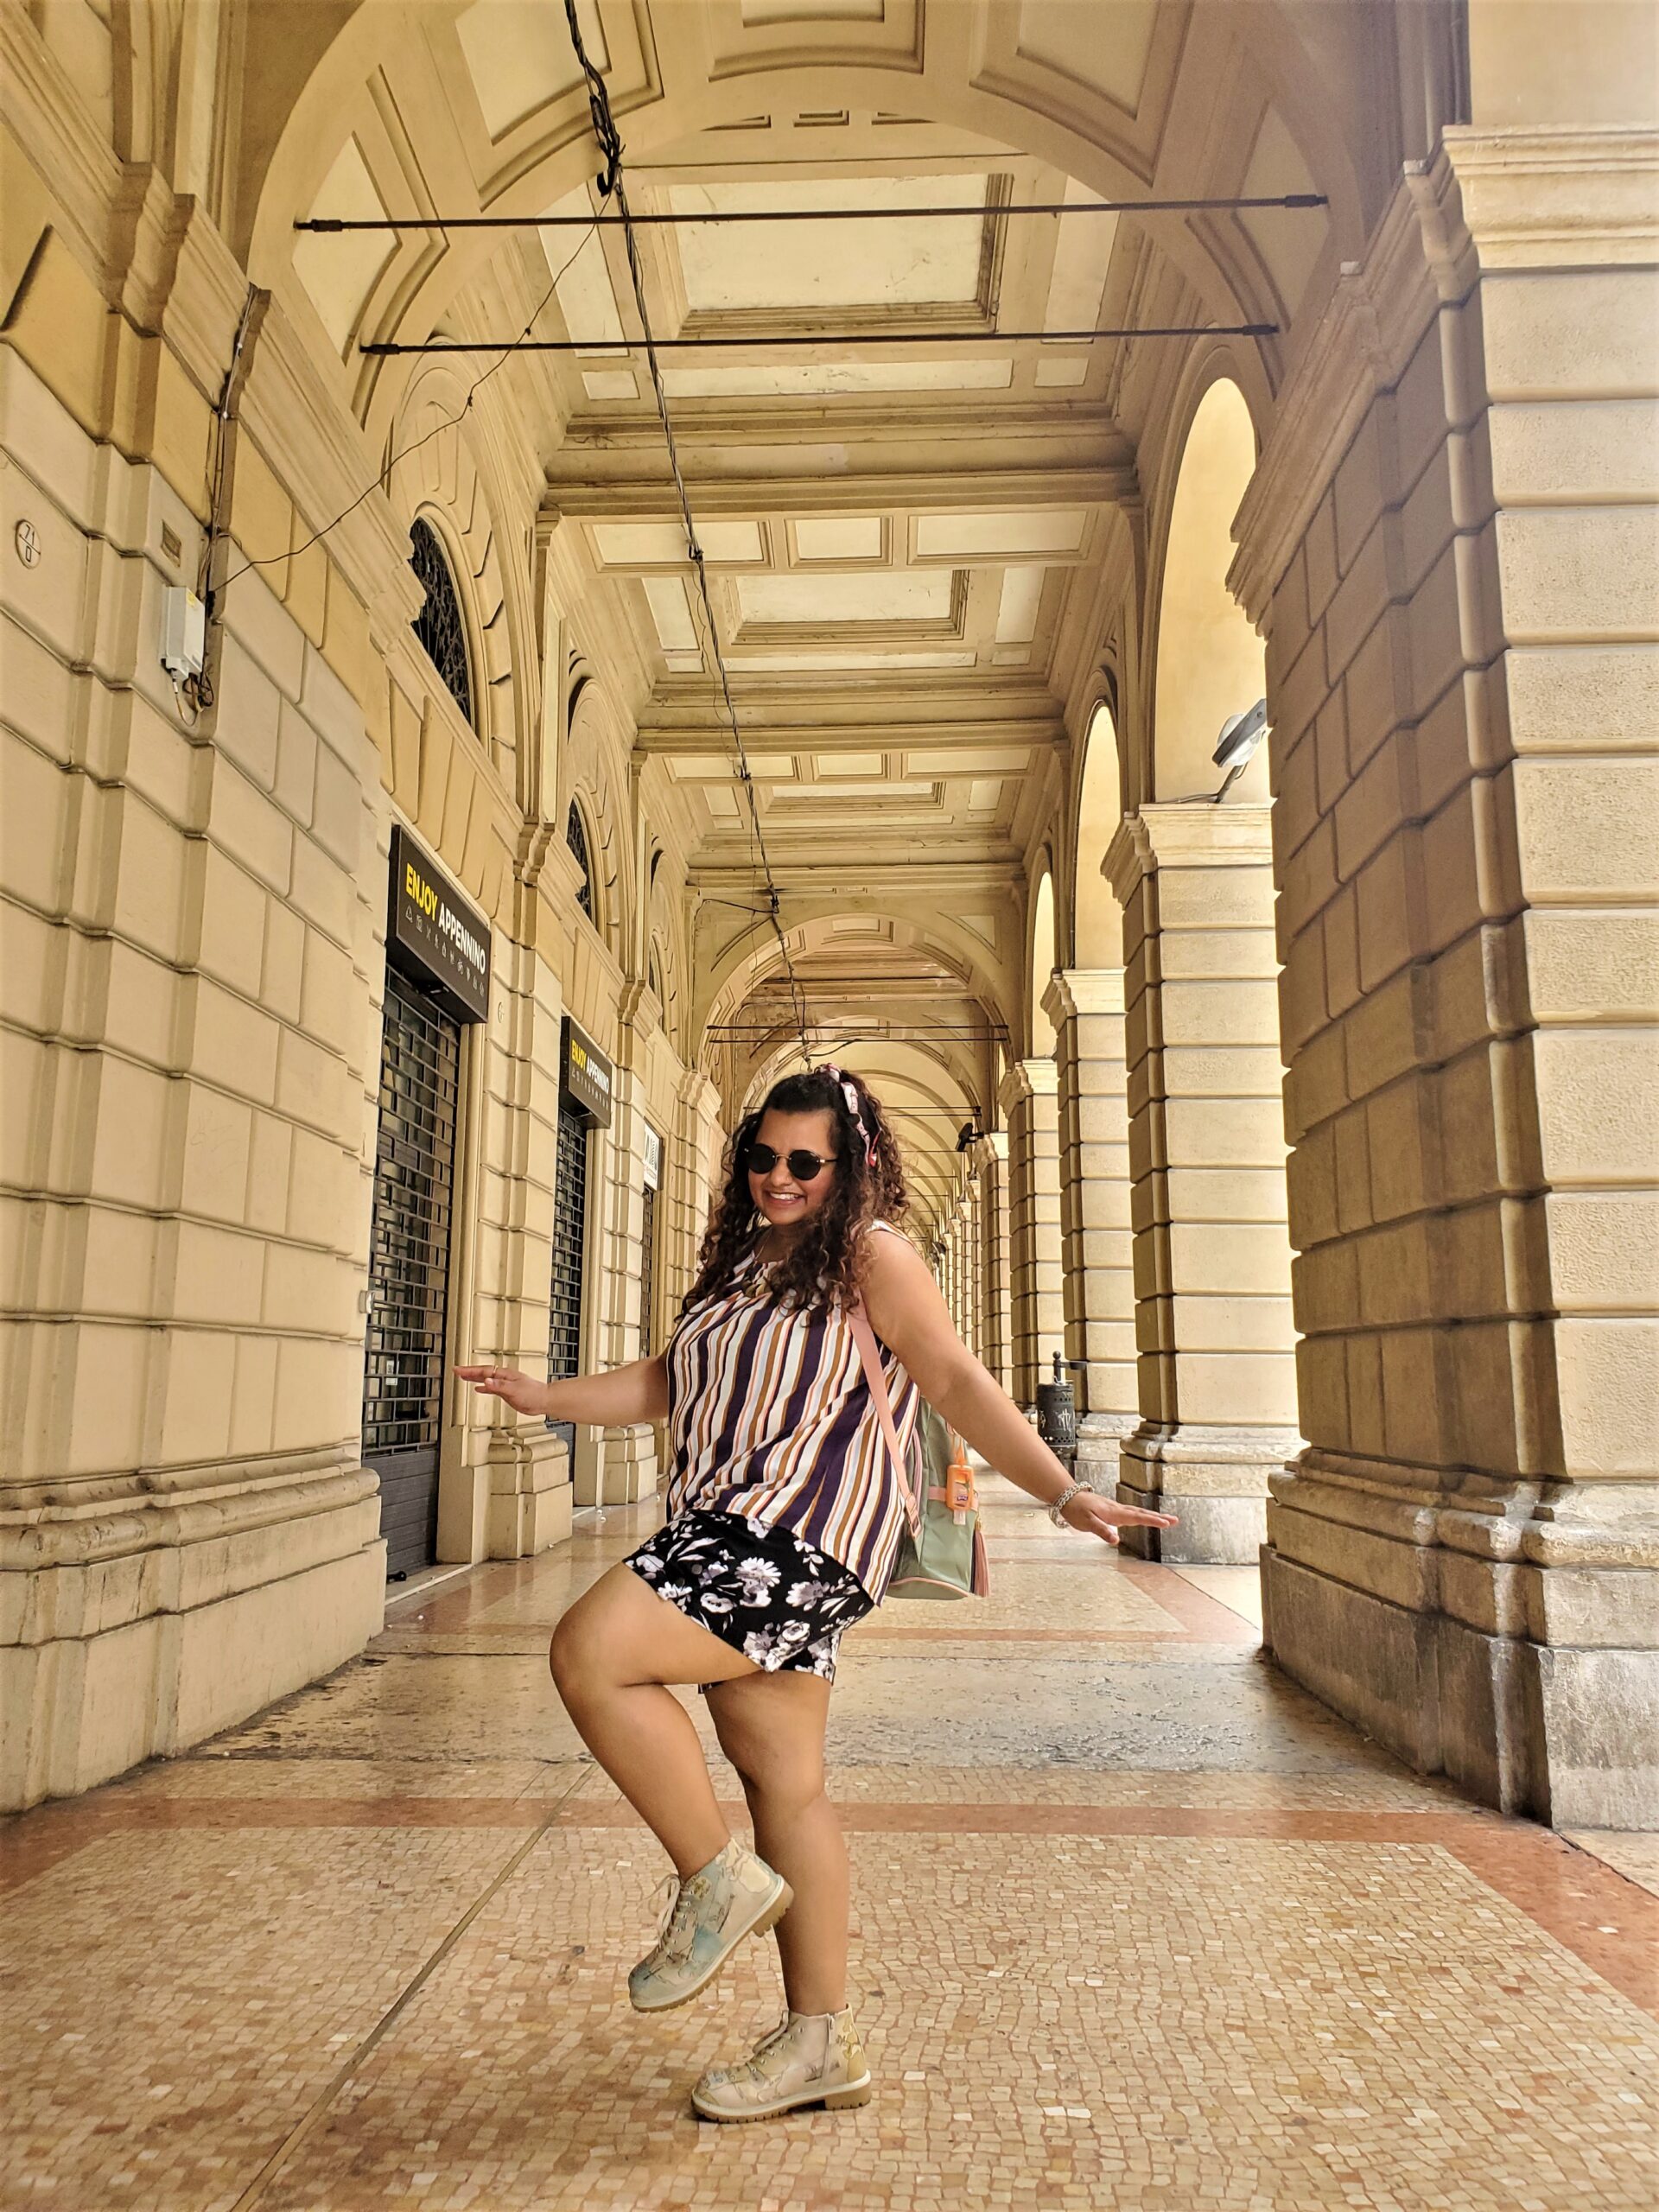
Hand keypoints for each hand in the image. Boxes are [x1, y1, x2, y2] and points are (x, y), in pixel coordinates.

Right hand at [454, 1364, 547, 1416]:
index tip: (458, 1370)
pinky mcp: (507, 1392)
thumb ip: (499, 1386)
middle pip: (482, 1373)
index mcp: (504, 1375)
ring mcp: (505, 1384)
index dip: (469, 1370)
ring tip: (464, 1377)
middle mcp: (503, 1378)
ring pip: (486, 1379)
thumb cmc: (533, 1393)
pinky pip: (491, 1388)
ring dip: (474, 1378)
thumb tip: (485, 1381)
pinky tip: (479, 1388)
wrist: (544, 1400)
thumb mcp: (514, 1389)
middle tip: (457, 1371)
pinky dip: (484, 1387)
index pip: (483, 1371)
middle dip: (469, 1372)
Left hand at [1059, 1488, 1177, 1547]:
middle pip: (1142, 1513)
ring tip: (1166, 1520)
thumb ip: (1102, 1531)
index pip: (1137, 1518)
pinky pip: (1131, 1513)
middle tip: (1175, 1521)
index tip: (1166, 1524)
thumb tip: (1116, 1540)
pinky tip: (1144, 1518)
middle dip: (1159, 1517)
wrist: (1067, 1497)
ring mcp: (1115, 1509)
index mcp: (1115, 1513)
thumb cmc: (1076, 1510)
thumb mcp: (1087, 1523)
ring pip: (1138, 1512)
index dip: (1152, 1521)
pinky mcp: (1112, 1510)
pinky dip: (1142, 1515)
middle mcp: (1117, 1510)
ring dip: (1152, 1516)